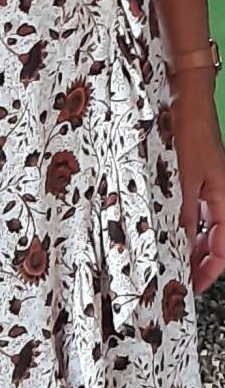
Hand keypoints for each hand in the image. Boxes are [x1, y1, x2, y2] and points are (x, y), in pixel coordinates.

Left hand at [171, 78, 224, 292]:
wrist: (187, 100)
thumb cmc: (190, 132)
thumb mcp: (182, 180)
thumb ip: (184, 215)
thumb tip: (181, 247)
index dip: (208, 272)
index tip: (191, 287)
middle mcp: (221, 196)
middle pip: (217, 242)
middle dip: (199, 263)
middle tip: (178, 279)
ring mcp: (210, 188)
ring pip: (206, 229)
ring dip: (191, 246)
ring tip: (170, 259)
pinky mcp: (198, 180)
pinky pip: (197, 213)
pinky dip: (185, 227)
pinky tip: (168, 230)